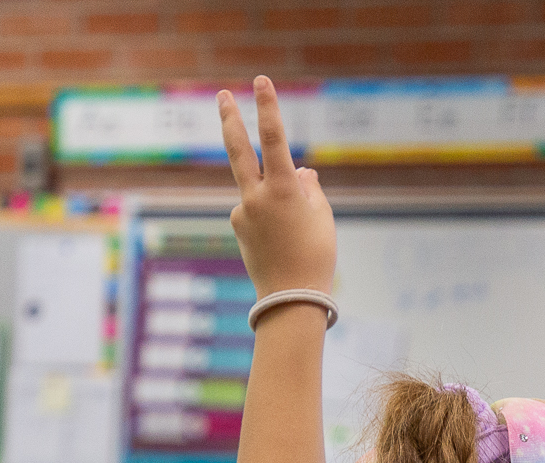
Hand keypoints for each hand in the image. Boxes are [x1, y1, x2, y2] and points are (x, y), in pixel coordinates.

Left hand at [218, 77, 335, 297]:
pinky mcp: (238, 227)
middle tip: (222, 94)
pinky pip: (257, 212)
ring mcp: (243, 212)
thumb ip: (308, 188)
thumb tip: (299, 171)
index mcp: (281, 189)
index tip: (261, 81)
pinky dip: (270, 219)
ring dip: (277, 202)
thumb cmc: (315, 256)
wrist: (289, 299)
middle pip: (238, 150)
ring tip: (294, 237)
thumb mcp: (322, 217)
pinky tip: (281, 244)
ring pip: (260, 191)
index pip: (273, 138)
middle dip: (230, 119)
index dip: (267, 107)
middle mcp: (255, 196)